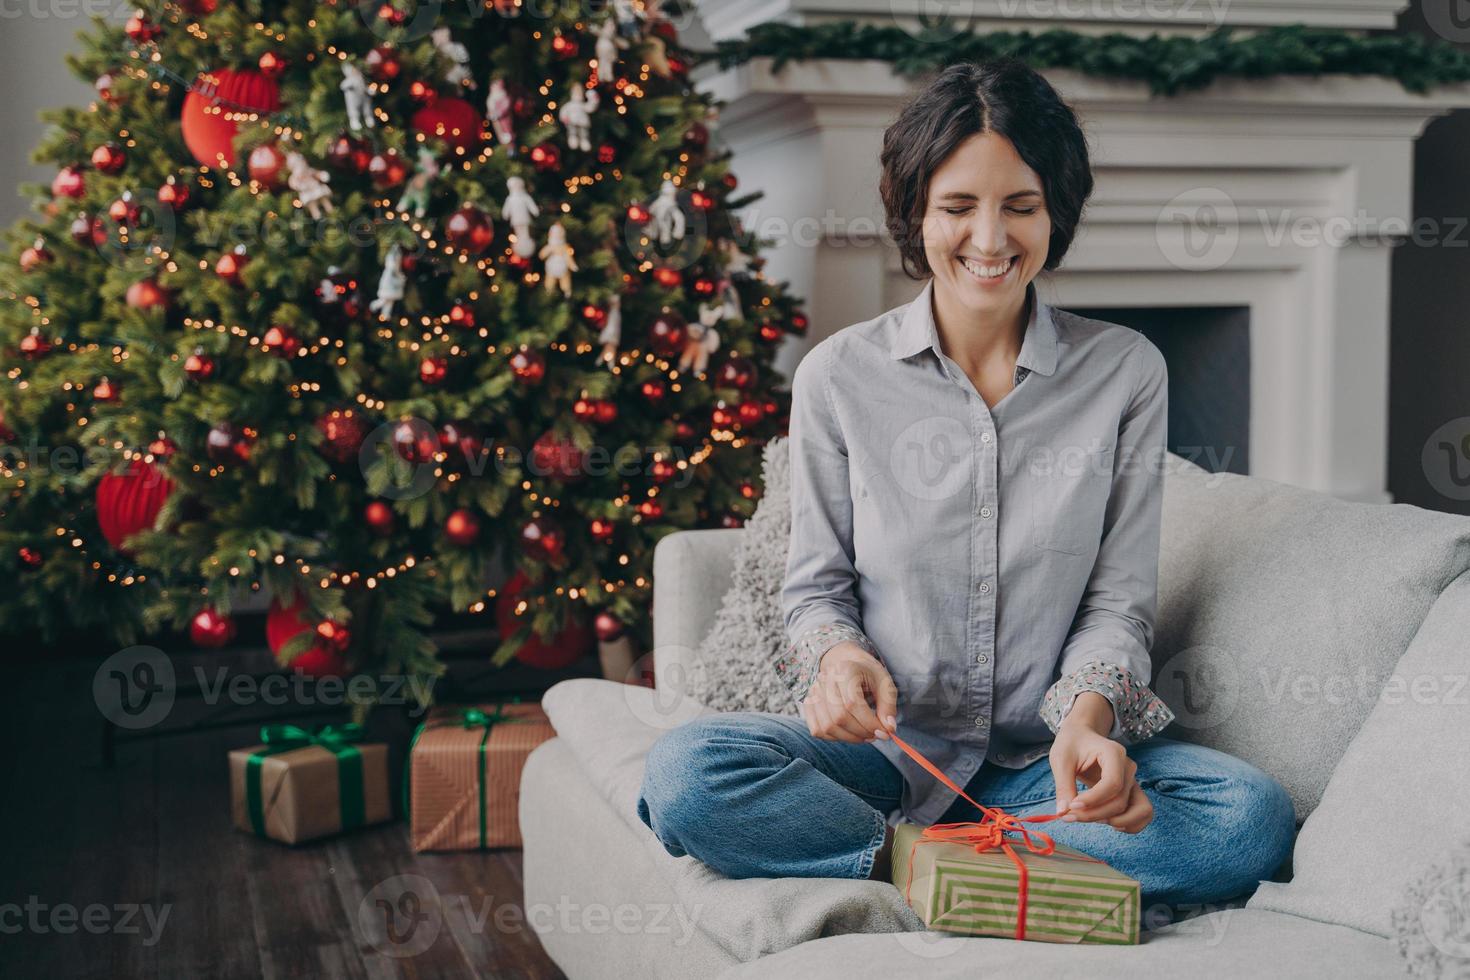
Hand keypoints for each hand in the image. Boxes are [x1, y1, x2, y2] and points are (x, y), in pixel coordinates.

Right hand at [801, 641, 898, 743]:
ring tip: (864, 734)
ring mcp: (813, 692)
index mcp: (845, 669)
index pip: (852, 704)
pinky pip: (817, 730)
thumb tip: (889, 730)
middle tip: (876, 735)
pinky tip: (849, 732)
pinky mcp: (808, 704)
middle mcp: (825, 679)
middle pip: (839, 717)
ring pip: (827, 727)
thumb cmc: (868, 675)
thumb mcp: (885, 685)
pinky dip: (835, 737)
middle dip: (861, 732)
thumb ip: (888, 707)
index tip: (884, 733)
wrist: (847, 664)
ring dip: (849, 738)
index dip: (869, 723)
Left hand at [1048, 697, 1153, 832]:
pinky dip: (1129, 824)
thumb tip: (1063, 813)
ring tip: (1090, 818)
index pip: (1112, 784)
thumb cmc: (1071, 745)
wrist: (1082, 736)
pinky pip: (1142, 813)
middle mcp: (1128, 768)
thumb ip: (1063, 786)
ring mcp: (1133, 780)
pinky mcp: (1132, 791)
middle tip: (1068, 815)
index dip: (1093, 800)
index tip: (1071, 806)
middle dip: (1095, 814)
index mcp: (1114, 753)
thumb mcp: (1060, 760)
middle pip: (1120, 801)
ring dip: (1116, 821)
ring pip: (1138, 810)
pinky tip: (1105, 821)